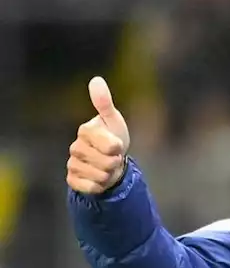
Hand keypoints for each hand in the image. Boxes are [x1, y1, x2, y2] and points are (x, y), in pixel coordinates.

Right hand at [67, 76, 130, 194]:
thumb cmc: (114, 139)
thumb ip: (104, 103)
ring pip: (100, 176)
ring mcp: (72, 164)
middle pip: (107, 163)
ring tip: (107, 168)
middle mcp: (75, 147)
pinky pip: (89, 187)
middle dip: (115, 163)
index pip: (111, 146)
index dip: (118, 148)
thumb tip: (96, 80)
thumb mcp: (114, 121)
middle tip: (113, 158)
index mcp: (85, 130)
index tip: (117, 145)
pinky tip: (98, 179)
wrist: (111, 163)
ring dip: (109, 175)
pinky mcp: (72, 180)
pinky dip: (99, 186)